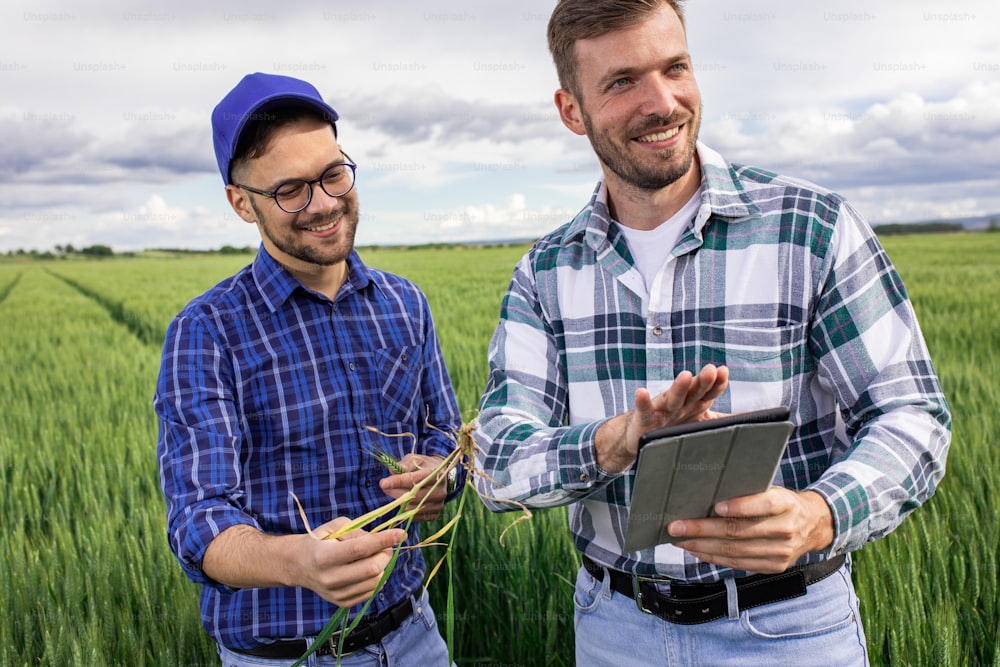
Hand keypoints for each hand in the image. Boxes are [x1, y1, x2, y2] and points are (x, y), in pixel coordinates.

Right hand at [295, 519, 406, 607]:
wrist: (300, 566)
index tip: (401, 533)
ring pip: (375, 581)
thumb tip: (381, 540)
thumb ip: (358, 531)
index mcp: (324, 556)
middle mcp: (329, 578)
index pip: (360, 549)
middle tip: (385, 545)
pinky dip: (376, 578)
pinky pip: (371, 591)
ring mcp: (336, 594)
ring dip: (382, 566)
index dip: (383, 540)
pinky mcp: (342, 604)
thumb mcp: (334, 527)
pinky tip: (366, 569)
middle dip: (385, 553)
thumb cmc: (319, 541)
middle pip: (372, 568)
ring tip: (371, 556)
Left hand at [379, 454, 449, 521]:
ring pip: (412, 508)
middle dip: (395, 492)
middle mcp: (440, 491)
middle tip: (384, 485)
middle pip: (413, 496)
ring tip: (395, 492)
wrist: (441, 476)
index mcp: (436, 474)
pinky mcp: (435, 514)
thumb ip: (404, 464)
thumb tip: (392, 472)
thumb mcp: (416, 460)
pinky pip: (415, 516)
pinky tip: (405, 500)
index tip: (383, 483)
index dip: (398, 482)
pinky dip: (406, 509)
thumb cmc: (424, 466)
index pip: (415, 480)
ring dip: (399, 501)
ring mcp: (439, 504)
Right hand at [596, 364, 729, 472]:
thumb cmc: (674, 425)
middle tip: (711, 369)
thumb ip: (722, 419)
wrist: (642, 436)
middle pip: (693, 391)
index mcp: (694, 404)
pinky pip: (644, 410)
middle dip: (702, 380)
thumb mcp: (700, 422)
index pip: (709, 391)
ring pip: (672, 398)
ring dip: (678, 387)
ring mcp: (662, 410)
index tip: (723, 371)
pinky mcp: (644, 419)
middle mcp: (679, 403)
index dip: (716, 383)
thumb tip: (750, 419)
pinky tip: (642, 392)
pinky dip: (642, 401)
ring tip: (686, 376)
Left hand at [666, 488, 834, 573]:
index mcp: (786, 504)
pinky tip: (697, 550)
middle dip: (703, 529)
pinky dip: (714, 557)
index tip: (716, 506)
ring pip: (735, 551)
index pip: (764, 504)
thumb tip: (708, 491)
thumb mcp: (773, 490)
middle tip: (676, 526)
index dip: (740, 506)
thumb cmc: (783, 502)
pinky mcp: (774, 566)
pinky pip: (738, 564)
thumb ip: (749, 492)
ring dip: (702, 546)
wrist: (814, 525)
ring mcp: (781, 552)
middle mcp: (785, 529)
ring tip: (680, 540)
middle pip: (739, 531)